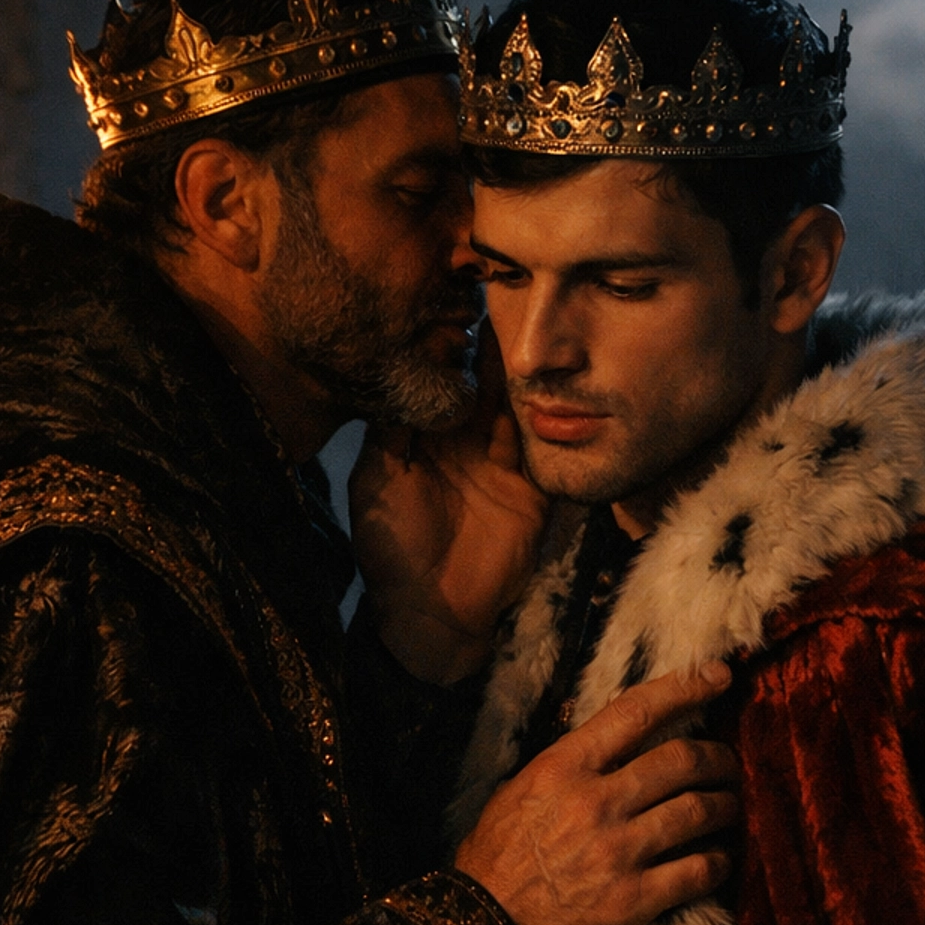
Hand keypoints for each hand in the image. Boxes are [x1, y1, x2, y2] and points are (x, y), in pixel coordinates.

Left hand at [351, 321, 547, 683]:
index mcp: (419, 441)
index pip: (437, 384)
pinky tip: (547, 384)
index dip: (444, 351)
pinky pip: (539, 445)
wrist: (434, 616)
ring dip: (518, 376)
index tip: (451, 314)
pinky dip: (543, 416)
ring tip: (526, 335)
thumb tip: (396, 371)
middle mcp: (461, 446)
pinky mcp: (531, 488)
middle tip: (500, 308)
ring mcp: (499, 465)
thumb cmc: (393, 553)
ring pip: (511, 409)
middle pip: (479, 387)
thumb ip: (389, 432)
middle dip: (488, 351)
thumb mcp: (377, 484)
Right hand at [455, 666, 739, 924]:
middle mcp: (595, 802)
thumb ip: (567, 768)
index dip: (686, 688)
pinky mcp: (633, 900)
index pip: (637, 712)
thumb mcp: (517, 794)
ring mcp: (618, 851)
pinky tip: (719, 861)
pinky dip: (718, 862)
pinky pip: (698, 870)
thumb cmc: (493, 863)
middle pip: (682, 760)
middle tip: (728, 764)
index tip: (719, 676)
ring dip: (725, 807)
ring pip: (699, 811)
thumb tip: (610, 746)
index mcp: (563, 768)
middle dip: (718, 758)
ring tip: (728, 809)